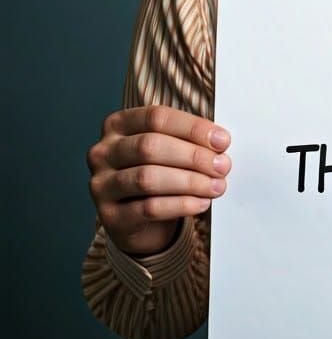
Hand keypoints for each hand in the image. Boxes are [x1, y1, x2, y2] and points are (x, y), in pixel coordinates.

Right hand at [87, 106, 230, 256]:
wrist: (138, 220)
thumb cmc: (158, 175)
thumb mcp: (168, 151)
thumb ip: (188, 141)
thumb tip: (219, 142)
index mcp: (118, 125)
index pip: (156, 117)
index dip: (193, 128)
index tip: (222, 140)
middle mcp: (103, 152)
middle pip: (150, 146)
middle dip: (193, 156)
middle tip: (222, 166)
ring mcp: (102, 184)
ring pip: (148, 178)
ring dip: (190, 182)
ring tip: (216, 186)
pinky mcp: (109, 215)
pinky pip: (149, 208)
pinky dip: (181, 205)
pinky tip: (201, 203)